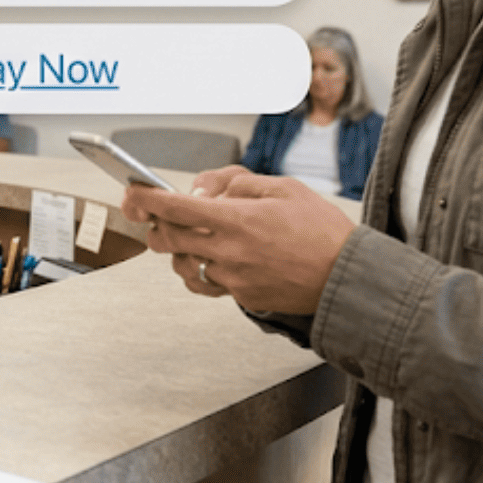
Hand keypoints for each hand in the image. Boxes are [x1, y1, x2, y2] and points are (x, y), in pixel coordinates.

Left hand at [122, 172, 354, 315]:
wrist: (349, 277)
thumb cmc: (322, 230)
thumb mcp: (284, 188)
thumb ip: (237, 185)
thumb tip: (204, 190)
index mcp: (238, 220)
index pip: (176, 208)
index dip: (147, 199)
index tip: (133, 191)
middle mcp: (230, 251)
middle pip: (167, 238)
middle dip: (154, 222)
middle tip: (154, 212)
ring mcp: (233, 278)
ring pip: (182, 263)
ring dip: (176, 248)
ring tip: (189, 235)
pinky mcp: (241, 297)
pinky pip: (204, 284)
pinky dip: (196, 270)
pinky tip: (205, 259)